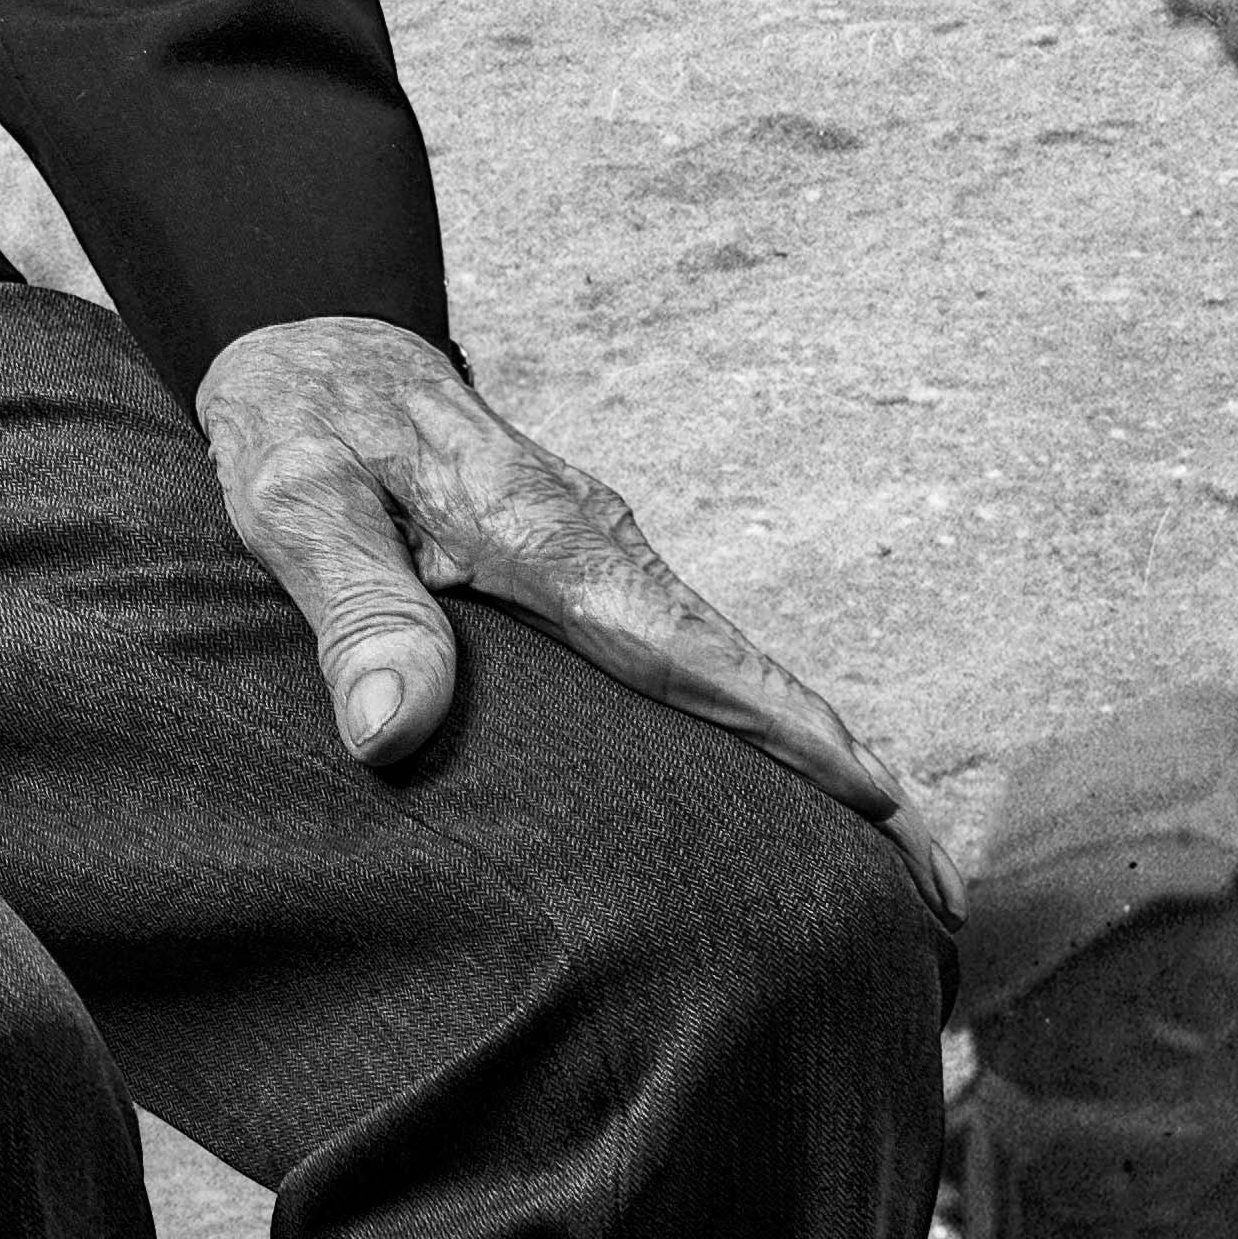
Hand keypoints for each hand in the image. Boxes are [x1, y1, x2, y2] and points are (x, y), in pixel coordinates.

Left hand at [198, 315, 901, 816]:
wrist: (316, 342)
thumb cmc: (300, 426)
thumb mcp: (295, 506)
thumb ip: (353, 609)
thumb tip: (395, 736)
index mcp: (548, 540)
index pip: (691, 657)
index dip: (791, 738)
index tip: (890, 812)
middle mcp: (602, 546)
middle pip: (746, 673)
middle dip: (849, 775)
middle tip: (942, 896)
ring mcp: (602, 555)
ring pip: (726, 665)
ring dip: (811, 753)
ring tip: (901, 866)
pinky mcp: (583, 568)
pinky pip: (685, 653)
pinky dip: (750, 716)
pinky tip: (778, 777)